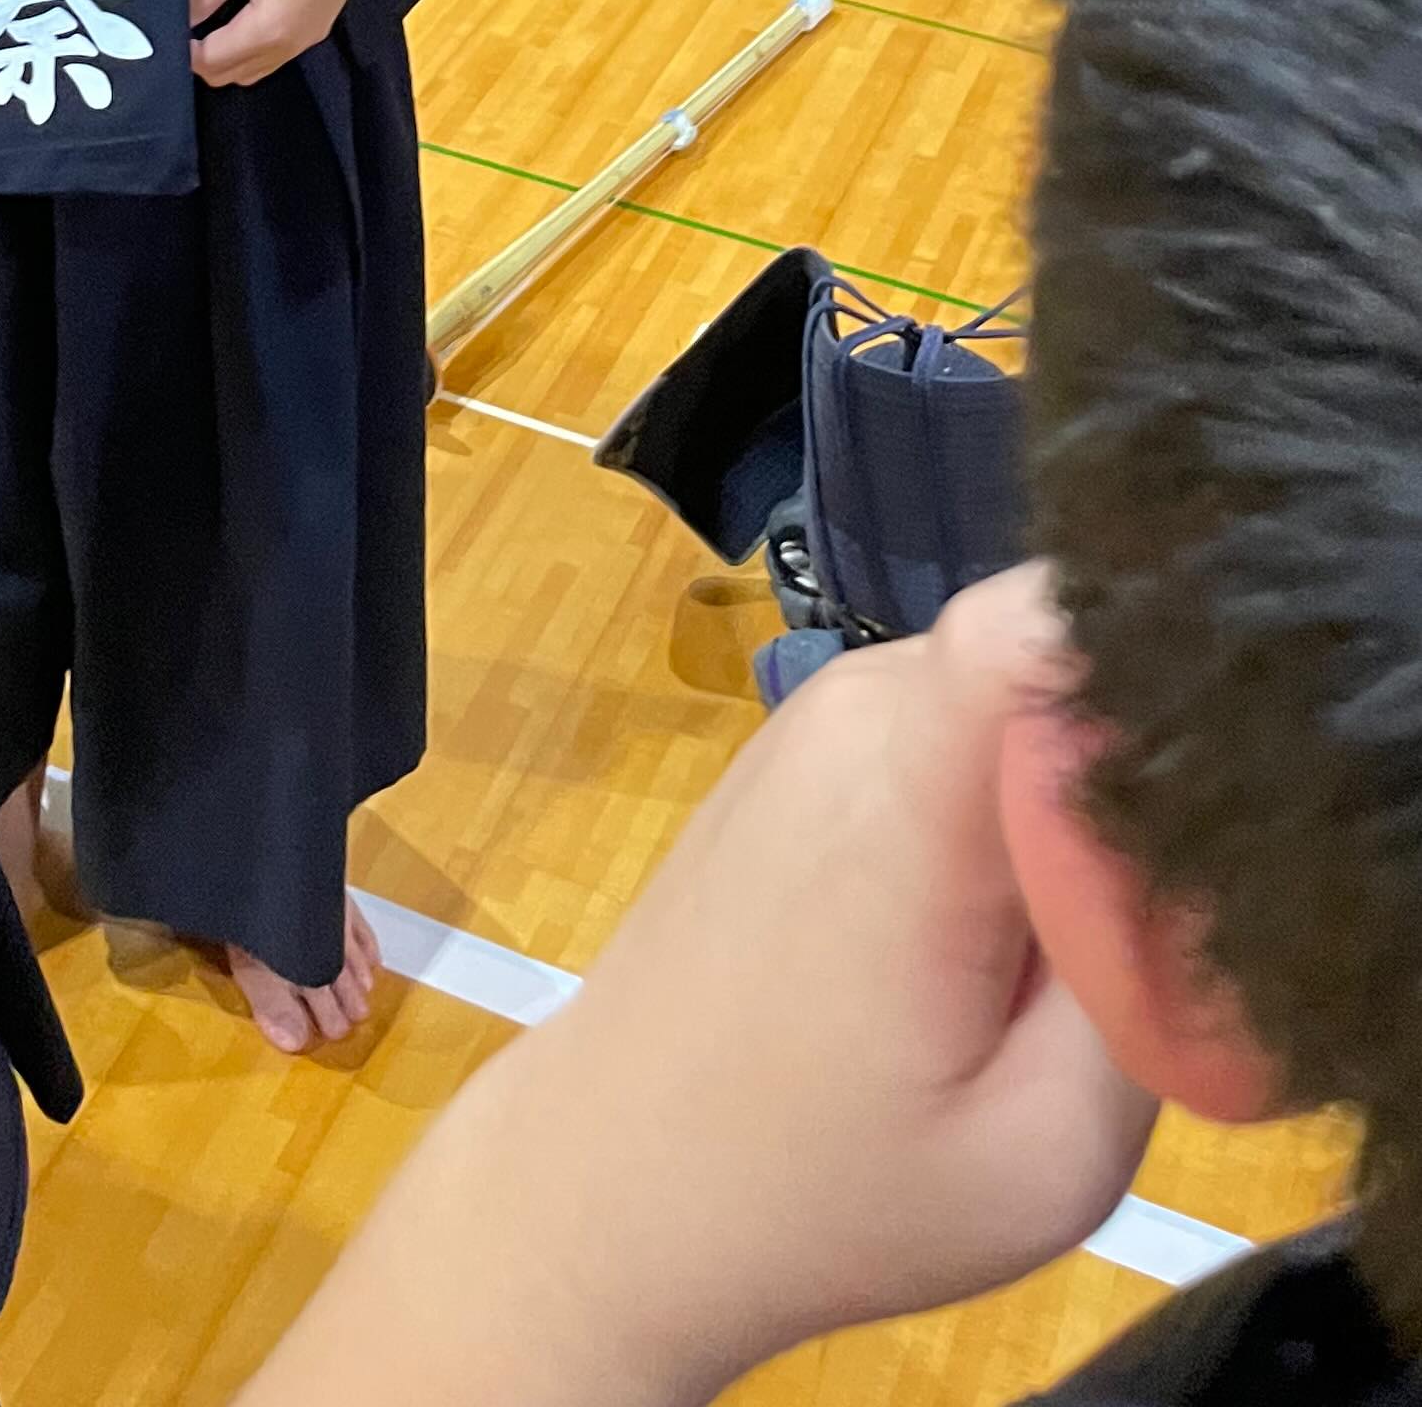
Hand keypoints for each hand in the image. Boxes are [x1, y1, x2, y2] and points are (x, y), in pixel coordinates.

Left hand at [189, 0, 387, 87]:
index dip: (183, 51)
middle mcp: (288, 47)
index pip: (211, 62)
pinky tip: (240, 18)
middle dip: (200, 59)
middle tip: (183, 26)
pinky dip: (248, 49)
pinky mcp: (315, 29)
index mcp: (268, 31)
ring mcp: (305, 41)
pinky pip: (272, 56)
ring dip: (225, 57)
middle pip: (231, 76)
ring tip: (208, 23)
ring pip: (252, 70)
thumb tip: (179, 17)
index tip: (166, 28)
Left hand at [241, 569, 1155, 1406]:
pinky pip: (958, 723)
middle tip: (1094, 932)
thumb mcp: (1044, 1152)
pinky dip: (994, 808)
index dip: (1149, 670)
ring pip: (1016, 695)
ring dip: (1054, 802)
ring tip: (1014, 951)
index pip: (1048, 619)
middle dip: (1120, 774)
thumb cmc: (827, 1189)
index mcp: (911, 786)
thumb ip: (1145, 986)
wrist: (621, 1179)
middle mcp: (863, 701)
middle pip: (1061, 656)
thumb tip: (1187, 856)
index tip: (1171, 808)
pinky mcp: (811, 733)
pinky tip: (956, 933)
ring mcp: (826, 704)